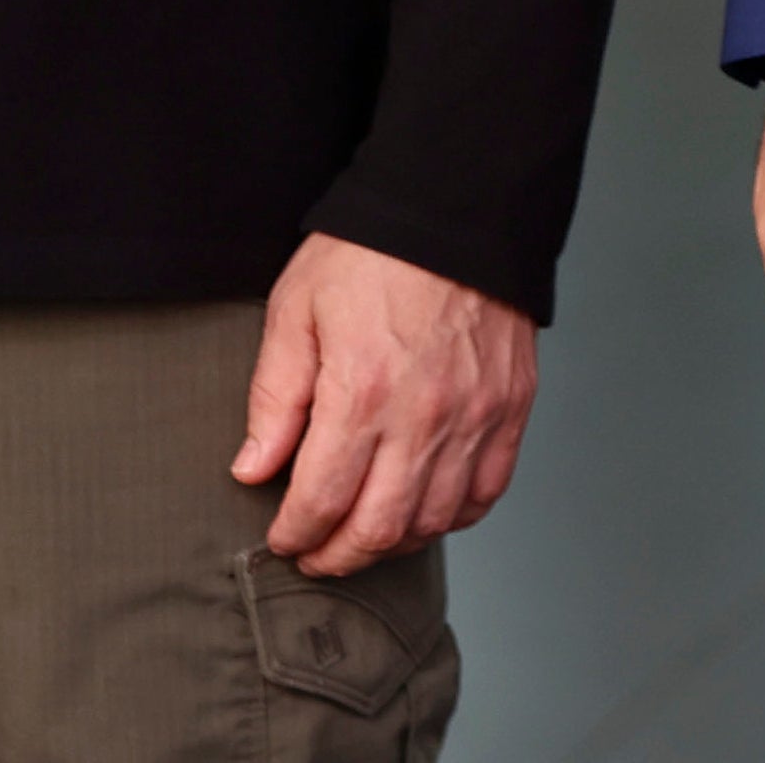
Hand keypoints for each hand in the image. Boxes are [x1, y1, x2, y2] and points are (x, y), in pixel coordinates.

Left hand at [232, 236, 537, 576]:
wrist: (456, 208)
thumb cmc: (371, 253)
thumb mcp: (297, 311)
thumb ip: (274, 398)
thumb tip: (253, 470)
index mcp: (361, 392)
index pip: (321, 501)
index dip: (294, 534)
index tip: (282, 538)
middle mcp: (424, 414)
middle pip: (379, 528)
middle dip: (337, 557)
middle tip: (315, 555)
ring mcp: (475, 414)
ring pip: (433, 520)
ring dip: (392, 544)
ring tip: (364, 535)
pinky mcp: (511, 406)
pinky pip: (486, 491)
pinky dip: (452, 516)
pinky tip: (424, 510)